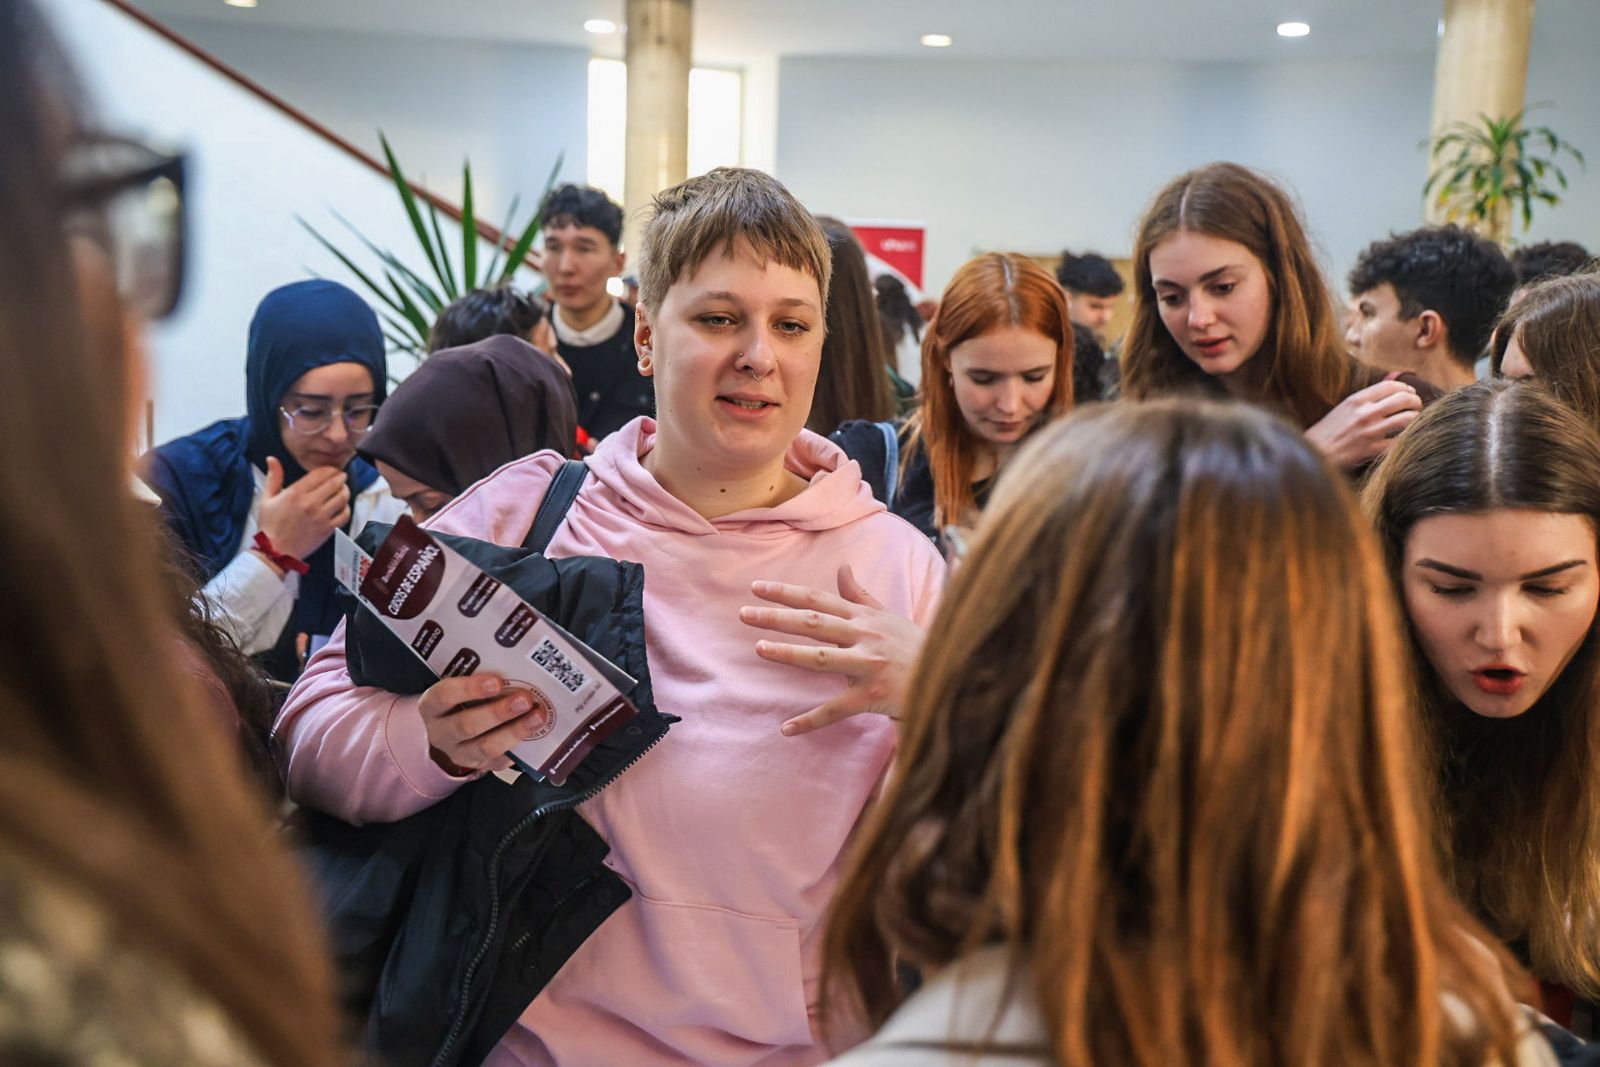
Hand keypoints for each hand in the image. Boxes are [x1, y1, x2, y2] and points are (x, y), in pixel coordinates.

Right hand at [255, 456, 350, 562]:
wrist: (275, 551)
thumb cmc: (270, 525)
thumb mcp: (267, 498)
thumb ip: (274, 477)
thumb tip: (271, 458)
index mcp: (295, 493)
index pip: (320, 473)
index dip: (330, 469)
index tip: (332, 470)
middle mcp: (310, 503)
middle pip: (335, 483)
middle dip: (340, 477)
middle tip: (341, 477)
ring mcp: (320, 517)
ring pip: (342, 497)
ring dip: (345, 490)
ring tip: (342, 489)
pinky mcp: (327, 529)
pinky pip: (345, 514)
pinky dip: (346, 508)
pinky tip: (342, 506)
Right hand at [417, 674, 551, 775]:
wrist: (449, 730)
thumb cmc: (459, 699)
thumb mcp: (458, 685)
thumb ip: (479, 677)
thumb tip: (515, 662)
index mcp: (431, 706)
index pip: (444, 696)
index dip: (469, 689)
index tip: (497, 681)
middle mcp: (441, 732)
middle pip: (466, 725)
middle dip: (498, 713)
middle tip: (524, 699)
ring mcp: (459, 753)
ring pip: (485, 747)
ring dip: (514, 731)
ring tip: (537, 717)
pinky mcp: (478, 766)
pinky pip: (499, 762)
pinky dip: (519, 749)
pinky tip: (537, 736)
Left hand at [739, 564, 925, 736]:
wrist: (952, 675)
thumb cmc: (916, 646)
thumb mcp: (888, 617)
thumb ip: (861, 595)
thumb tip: (841, 568)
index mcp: (865, 618)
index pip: (819, 600)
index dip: (787, 592)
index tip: (756, 587)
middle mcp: (864, 637)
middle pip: (814, 623)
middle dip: (776, 616)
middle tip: (743, 613)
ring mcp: (868, 666)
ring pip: (820, 658)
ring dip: (788, 653)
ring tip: (759, 649)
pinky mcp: (873, 697)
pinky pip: (836, 710)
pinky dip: (810, 721)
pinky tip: (786, 729)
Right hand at [1304, 379, 1421, 468]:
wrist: (1314, 452)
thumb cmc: (1327, 431)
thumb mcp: (1343, 408)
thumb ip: (1364, 400)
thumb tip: (1389, 390)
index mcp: (1357, 400)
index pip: (1390, 386)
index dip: (1405, 387)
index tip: (1409, 392)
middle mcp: (1365, 413)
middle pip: (1403, 399)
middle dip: (1415, 401)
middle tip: (1416, 405)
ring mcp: (1370, 431)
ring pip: (1407, 419)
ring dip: (1415, 418)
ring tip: (1414, 420)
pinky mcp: (1372, 449)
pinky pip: (1399, 441)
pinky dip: (1406, 438)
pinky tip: (1406, 438)